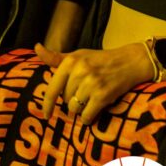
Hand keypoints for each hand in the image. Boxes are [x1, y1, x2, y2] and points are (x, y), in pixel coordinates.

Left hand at [36, 40, 153, 124]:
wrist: (129, 62)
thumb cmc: (100, 60)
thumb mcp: (78, 55)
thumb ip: (56, 57)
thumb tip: (36, 48)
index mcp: (71, 61)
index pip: (52, 88)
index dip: (47, 104)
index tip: (46, 115)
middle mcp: (79, 71)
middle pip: (65, 100)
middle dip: (72, 100)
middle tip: (85, 92)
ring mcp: (91, 84)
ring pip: (74, 109)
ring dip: (81, 109)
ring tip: (90, 98)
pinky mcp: (102, 96)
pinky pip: (86, 116)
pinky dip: (89, 117)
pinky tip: (94, 109)